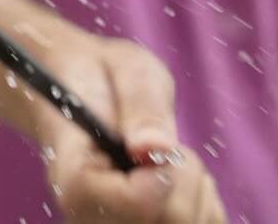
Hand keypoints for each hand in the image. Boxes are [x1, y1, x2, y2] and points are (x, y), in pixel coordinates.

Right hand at [33, 35, 225, 222]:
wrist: (87, 92)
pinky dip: (203, 203)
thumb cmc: (105, 77)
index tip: (155, 147)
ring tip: (163, 160)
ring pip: (192, 223)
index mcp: (75, 176)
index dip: (158, 177)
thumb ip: (141, 105)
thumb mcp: (126, 69)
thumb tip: (158, 147)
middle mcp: (91, 216)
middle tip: (157, 143)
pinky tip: (176, 181)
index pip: (130, 205)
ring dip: (193, 187)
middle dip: (180, 173)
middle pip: (172, 220)